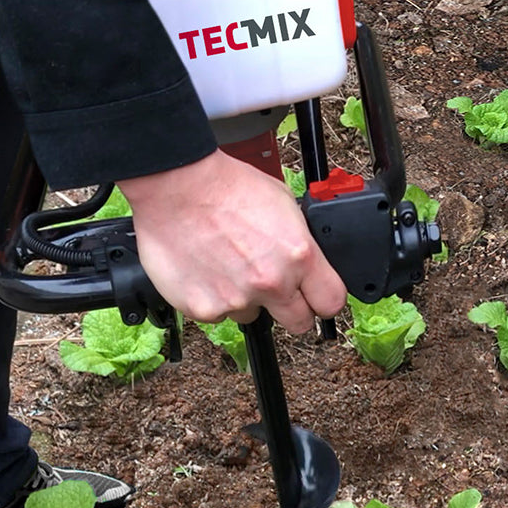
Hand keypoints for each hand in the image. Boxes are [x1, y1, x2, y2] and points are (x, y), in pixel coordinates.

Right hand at [118, 150, 345, 335]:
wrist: (175, 184)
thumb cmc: (225, 187)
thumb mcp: (284, 204)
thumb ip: (300, 243)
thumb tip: (310, 263)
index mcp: (298, 256)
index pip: (331, 303)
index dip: (324, 300)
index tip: (316, 297)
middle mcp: (271, 283)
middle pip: (300, 323)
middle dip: (291, 309)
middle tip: (273, 287)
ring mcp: (236, 299)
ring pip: (253, 316)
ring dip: (246, 299)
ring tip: (229, 265)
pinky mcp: (203, 308)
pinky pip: (218, 313)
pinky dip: (213, 297)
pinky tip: (207, 269)